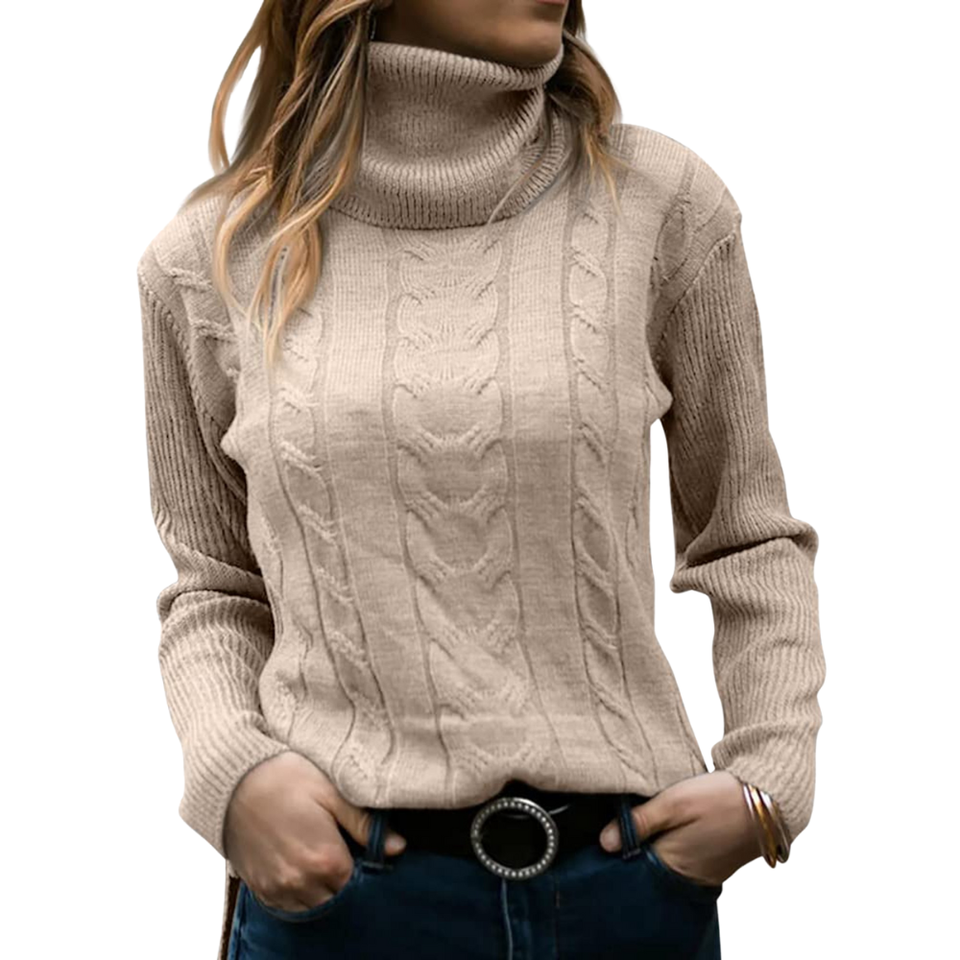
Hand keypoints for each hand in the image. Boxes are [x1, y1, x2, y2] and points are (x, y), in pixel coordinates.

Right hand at [223, 752, 406, 911]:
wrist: (233, 778)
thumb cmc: (286, 777)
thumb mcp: (331, 791)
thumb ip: (365, 823)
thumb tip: (398, 847)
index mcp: (326, 858)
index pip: (360, 884)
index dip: (366, 869)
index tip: (363, 852)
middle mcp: (301, 881)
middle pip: (338, 900)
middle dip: (345, 882)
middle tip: (344, 855)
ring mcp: (278, 888)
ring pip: (314, 908)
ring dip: (323, 891)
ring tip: (322, 861)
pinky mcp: (260, 889)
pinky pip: (289, 907)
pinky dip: (300, 895)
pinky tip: (303, 869)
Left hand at [598, 771, 759, 885]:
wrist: (769, 797)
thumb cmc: (720, 798)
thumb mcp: (674, 802)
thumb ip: (640, 821)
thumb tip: (605, 843)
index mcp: (675, 866)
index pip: (633, 868)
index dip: (619, 850)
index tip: (607, 832)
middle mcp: (689, 878)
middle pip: (648, 868)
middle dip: (635, 848)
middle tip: (623, 823)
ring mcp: (703, 873)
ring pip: (665, 861)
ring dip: (653, 844)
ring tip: (646, 821)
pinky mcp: (713, 864)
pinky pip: (682, 859)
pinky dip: (671, 844)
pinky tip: (667, 825)